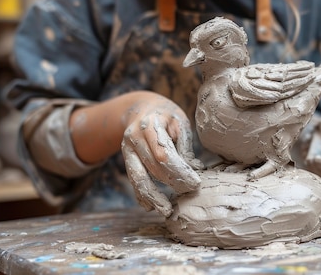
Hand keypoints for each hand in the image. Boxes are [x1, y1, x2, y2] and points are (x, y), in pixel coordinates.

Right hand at [121, 94, 202, 216]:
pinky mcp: (125, 159)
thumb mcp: (179, 121)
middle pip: (153, 168)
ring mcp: (126, 149)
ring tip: (166, 211)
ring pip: (138, 177)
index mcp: (150, 125)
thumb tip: (194, 169)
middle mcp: (134, 138)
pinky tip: (150, 206)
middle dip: (172, 183)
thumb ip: (184, 144)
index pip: (164, 154)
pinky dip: (141, 194)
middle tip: (190, 193)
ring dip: (153, 196)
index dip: (179, 172)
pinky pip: (133, 179)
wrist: (141, 109)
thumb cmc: (166, 115)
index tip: (195, 183)